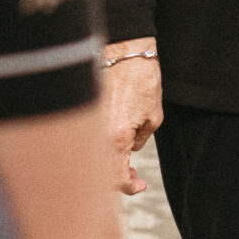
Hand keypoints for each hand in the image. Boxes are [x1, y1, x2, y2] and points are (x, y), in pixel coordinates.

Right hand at [101, 49, 161, 196]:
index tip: (139, 185)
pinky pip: (90, 139)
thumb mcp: (153, 116)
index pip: (117, 178)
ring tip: (126, 159)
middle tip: (133, 177)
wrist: (124, 51)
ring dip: (109, 163)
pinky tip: (113, 143)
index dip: (129, 187)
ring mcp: (89, 124)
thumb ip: (140, 140)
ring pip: (94, 156)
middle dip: (118, 179)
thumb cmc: (141, 79)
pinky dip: (101, 147)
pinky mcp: (85, 112)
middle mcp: (97, 134)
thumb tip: (130, 149)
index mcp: (116, 138)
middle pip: (101, 172)